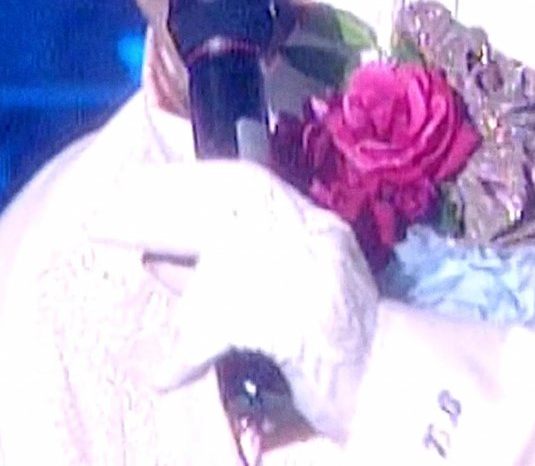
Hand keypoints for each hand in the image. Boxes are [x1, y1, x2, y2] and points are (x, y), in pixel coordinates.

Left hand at [87, 159, 377, 443]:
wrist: (394, 390)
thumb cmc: (335, 350)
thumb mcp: (274, 298)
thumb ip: (219, 275)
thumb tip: (153, 253)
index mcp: (314, 228)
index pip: (249, 184)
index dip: (189, 178)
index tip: (135, 184)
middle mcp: (319, 240)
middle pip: (238, 202)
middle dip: (166, 203)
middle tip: (105, 215)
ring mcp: (318, 275)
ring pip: (236, 256)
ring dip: (178, 276)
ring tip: (144, 279)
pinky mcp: (310, 322)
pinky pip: (234, 325)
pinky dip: (192, 346)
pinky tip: (169, 371)